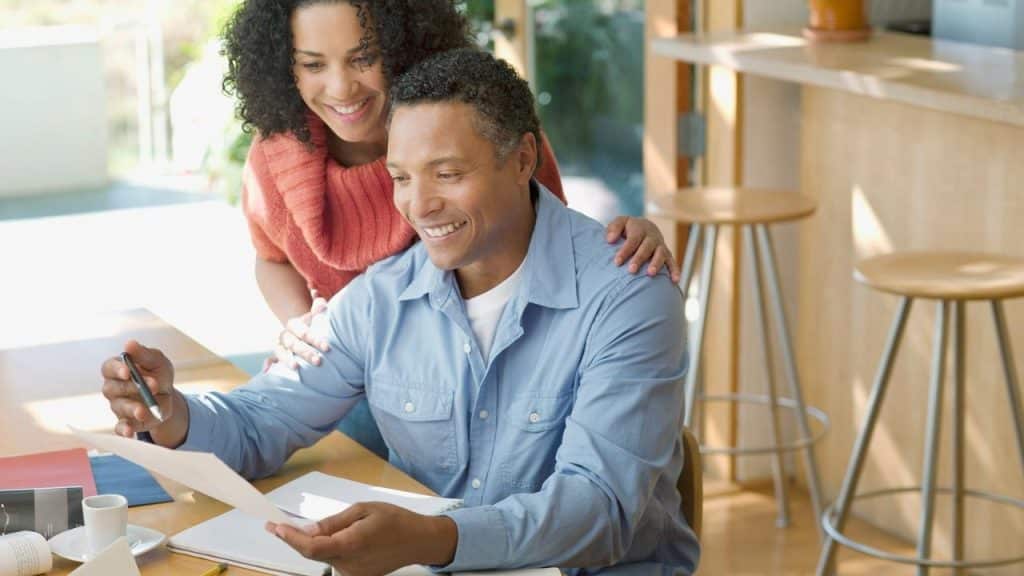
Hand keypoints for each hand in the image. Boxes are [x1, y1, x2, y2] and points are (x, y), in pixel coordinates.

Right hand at [100, 340, 185, 444]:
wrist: (168, 397)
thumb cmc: (158, 374)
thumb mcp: (157, 361)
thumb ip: (144, 354)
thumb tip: (129, 344)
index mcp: (118, 370)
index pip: (108, 368)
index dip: (116, 369)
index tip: (127, 371)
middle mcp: (114, 388)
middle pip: (112, 388)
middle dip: (132, 387)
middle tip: (153, 385)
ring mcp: (118, 405)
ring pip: (119, 407)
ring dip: (132, 408)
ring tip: (143, 410)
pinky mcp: (126, 422)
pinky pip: (120, 427)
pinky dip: (123, 430)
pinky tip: (129, 432)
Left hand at [267, 502, 457, 575]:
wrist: (417, 541)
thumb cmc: (394, 520)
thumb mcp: (363, 510)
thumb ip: (334, 522)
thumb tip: (308, 530)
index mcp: (351, 545)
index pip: (311, 547)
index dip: (291, 539)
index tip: (275, 528)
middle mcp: (349, 565)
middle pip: (313, 554)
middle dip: (295, 540)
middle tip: (279, 526)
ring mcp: (353, 574)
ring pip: (323, 558)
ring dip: (314, 544)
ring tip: (315, 528)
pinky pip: (334, 562)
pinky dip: (327, 550)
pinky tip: (332, 538)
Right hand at [272, 295, 328, 369]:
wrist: (300, 331)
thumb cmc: (312, 325)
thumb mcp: (315, 317)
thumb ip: (318, 307)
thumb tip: (319, 298)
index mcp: (294, 325)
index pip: (304, 332)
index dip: (315, 339)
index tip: (327, 347)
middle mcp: (285, 335)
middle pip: (294, 344)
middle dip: (306, 353)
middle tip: (319, 361)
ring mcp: (280, 345)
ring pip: (281, 352)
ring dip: (287, 360)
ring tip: (296, 368)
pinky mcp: (277, 354)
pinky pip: (271, 359)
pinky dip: (267, 364)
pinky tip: (266, 371)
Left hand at [605, 216, 680, 281]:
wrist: (645, 227)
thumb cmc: (628, 229)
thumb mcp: (620, 223)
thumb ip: (613, 228)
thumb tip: (609, 240)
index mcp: (640, 228)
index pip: (632, 240)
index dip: (625, 251)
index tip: (617, 262)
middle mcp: (652, 237)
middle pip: (646, 248)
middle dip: (639, 259)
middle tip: (631, 270)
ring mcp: (661, 246)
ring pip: (660, 254)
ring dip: (656, 264)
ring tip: (650, 274)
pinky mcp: (667, 254)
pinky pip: (672, 262)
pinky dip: (674, 271)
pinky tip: (674, 280)